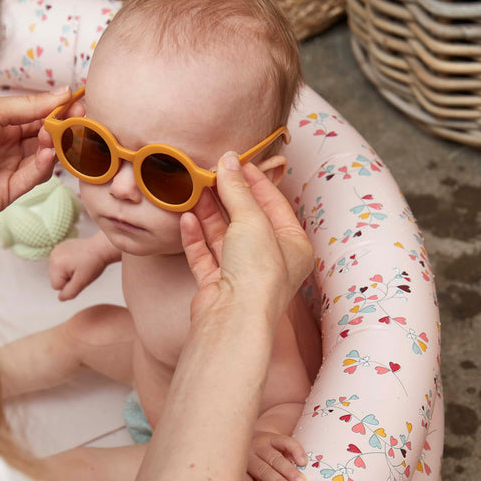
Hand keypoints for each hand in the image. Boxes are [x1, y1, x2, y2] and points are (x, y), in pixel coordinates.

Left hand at [0, 87, 82, 219]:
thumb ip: (31, 106)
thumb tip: (64, 93)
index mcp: (2, 125)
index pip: (39, 119)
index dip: (59, 112)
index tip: (78, 105)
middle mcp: (7, 148)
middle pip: (45, 140)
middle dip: (62, 131)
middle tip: (77, 121)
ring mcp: (8, 171)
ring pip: (43, 161)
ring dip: (53, 148)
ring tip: (53, 138)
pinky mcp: (7, 193)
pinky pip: (31, 179)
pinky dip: (42, 167)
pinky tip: (48, 154)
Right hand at [49, 237, 107, 299]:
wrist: (101, 247)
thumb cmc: (93, 263)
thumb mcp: (82, 282)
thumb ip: (70, 293)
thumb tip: (60, 298)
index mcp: (56, 264)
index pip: (56, 286)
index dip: (69, 285)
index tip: (79, 276)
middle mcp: (53, 256)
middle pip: (56, 279)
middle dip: (68, 278)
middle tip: (80, 271)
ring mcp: (56, 251)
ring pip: (58, 272)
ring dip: (68, 272)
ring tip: (80, 266)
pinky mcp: (60, 248)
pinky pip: (61, 264)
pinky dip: (69, 265)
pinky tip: (78, 260)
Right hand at [181, 152, 312, 323]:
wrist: (234, 319)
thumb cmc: (257, 274)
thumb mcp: (252, 220)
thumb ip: (238, 190)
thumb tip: (228, 161)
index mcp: (293, 246)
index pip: (274, 205)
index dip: (255, 181)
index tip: (235, 161)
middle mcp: (270, 261)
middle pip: (247, 220)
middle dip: (228, 196)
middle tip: (211, 173)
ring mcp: (243, 274)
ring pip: (224, 236)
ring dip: (209, 213)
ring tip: (195, 189)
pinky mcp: (218, 285)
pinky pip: (205, 255)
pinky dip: (196, 237)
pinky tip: (187, 218)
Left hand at [245, 431, 306, 480]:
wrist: (247, 440)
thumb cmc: (250, 469)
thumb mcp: (245, 478)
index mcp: (240, 469)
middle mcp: (249, 456)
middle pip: (263, 470)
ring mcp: (261, 444)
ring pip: (275, 458)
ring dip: (288, 470)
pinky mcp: (272, 437)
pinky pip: (285, 442)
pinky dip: (295, 451)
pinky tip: (303, 461)